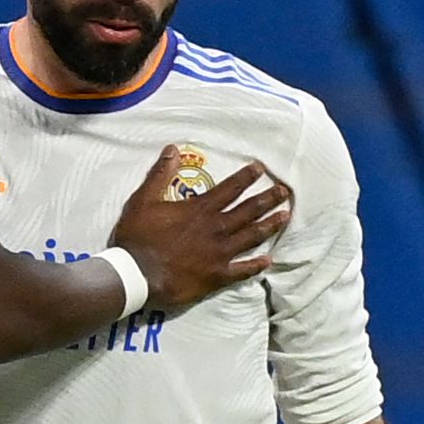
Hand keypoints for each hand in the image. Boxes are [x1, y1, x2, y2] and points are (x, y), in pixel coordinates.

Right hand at [108, 147, 290, 309]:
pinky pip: (242, 270)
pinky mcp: (217, 275)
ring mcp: (220, 253)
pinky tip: (269, 260)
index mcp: (200, 209)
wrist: (137, 275)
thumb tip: (173, 149)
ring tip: (286, 216)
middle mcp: (216, 229)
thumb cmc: (137, 237)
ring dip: (270, 225)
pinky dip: (256, 265)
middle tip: (286, 191)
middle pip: (249, 210)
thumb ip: (160, 174)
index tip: (261, 169)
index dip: (246, 177)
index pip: (229, 188)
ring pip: (252, 237)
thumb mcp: (143, 200)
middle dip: (269, 198)